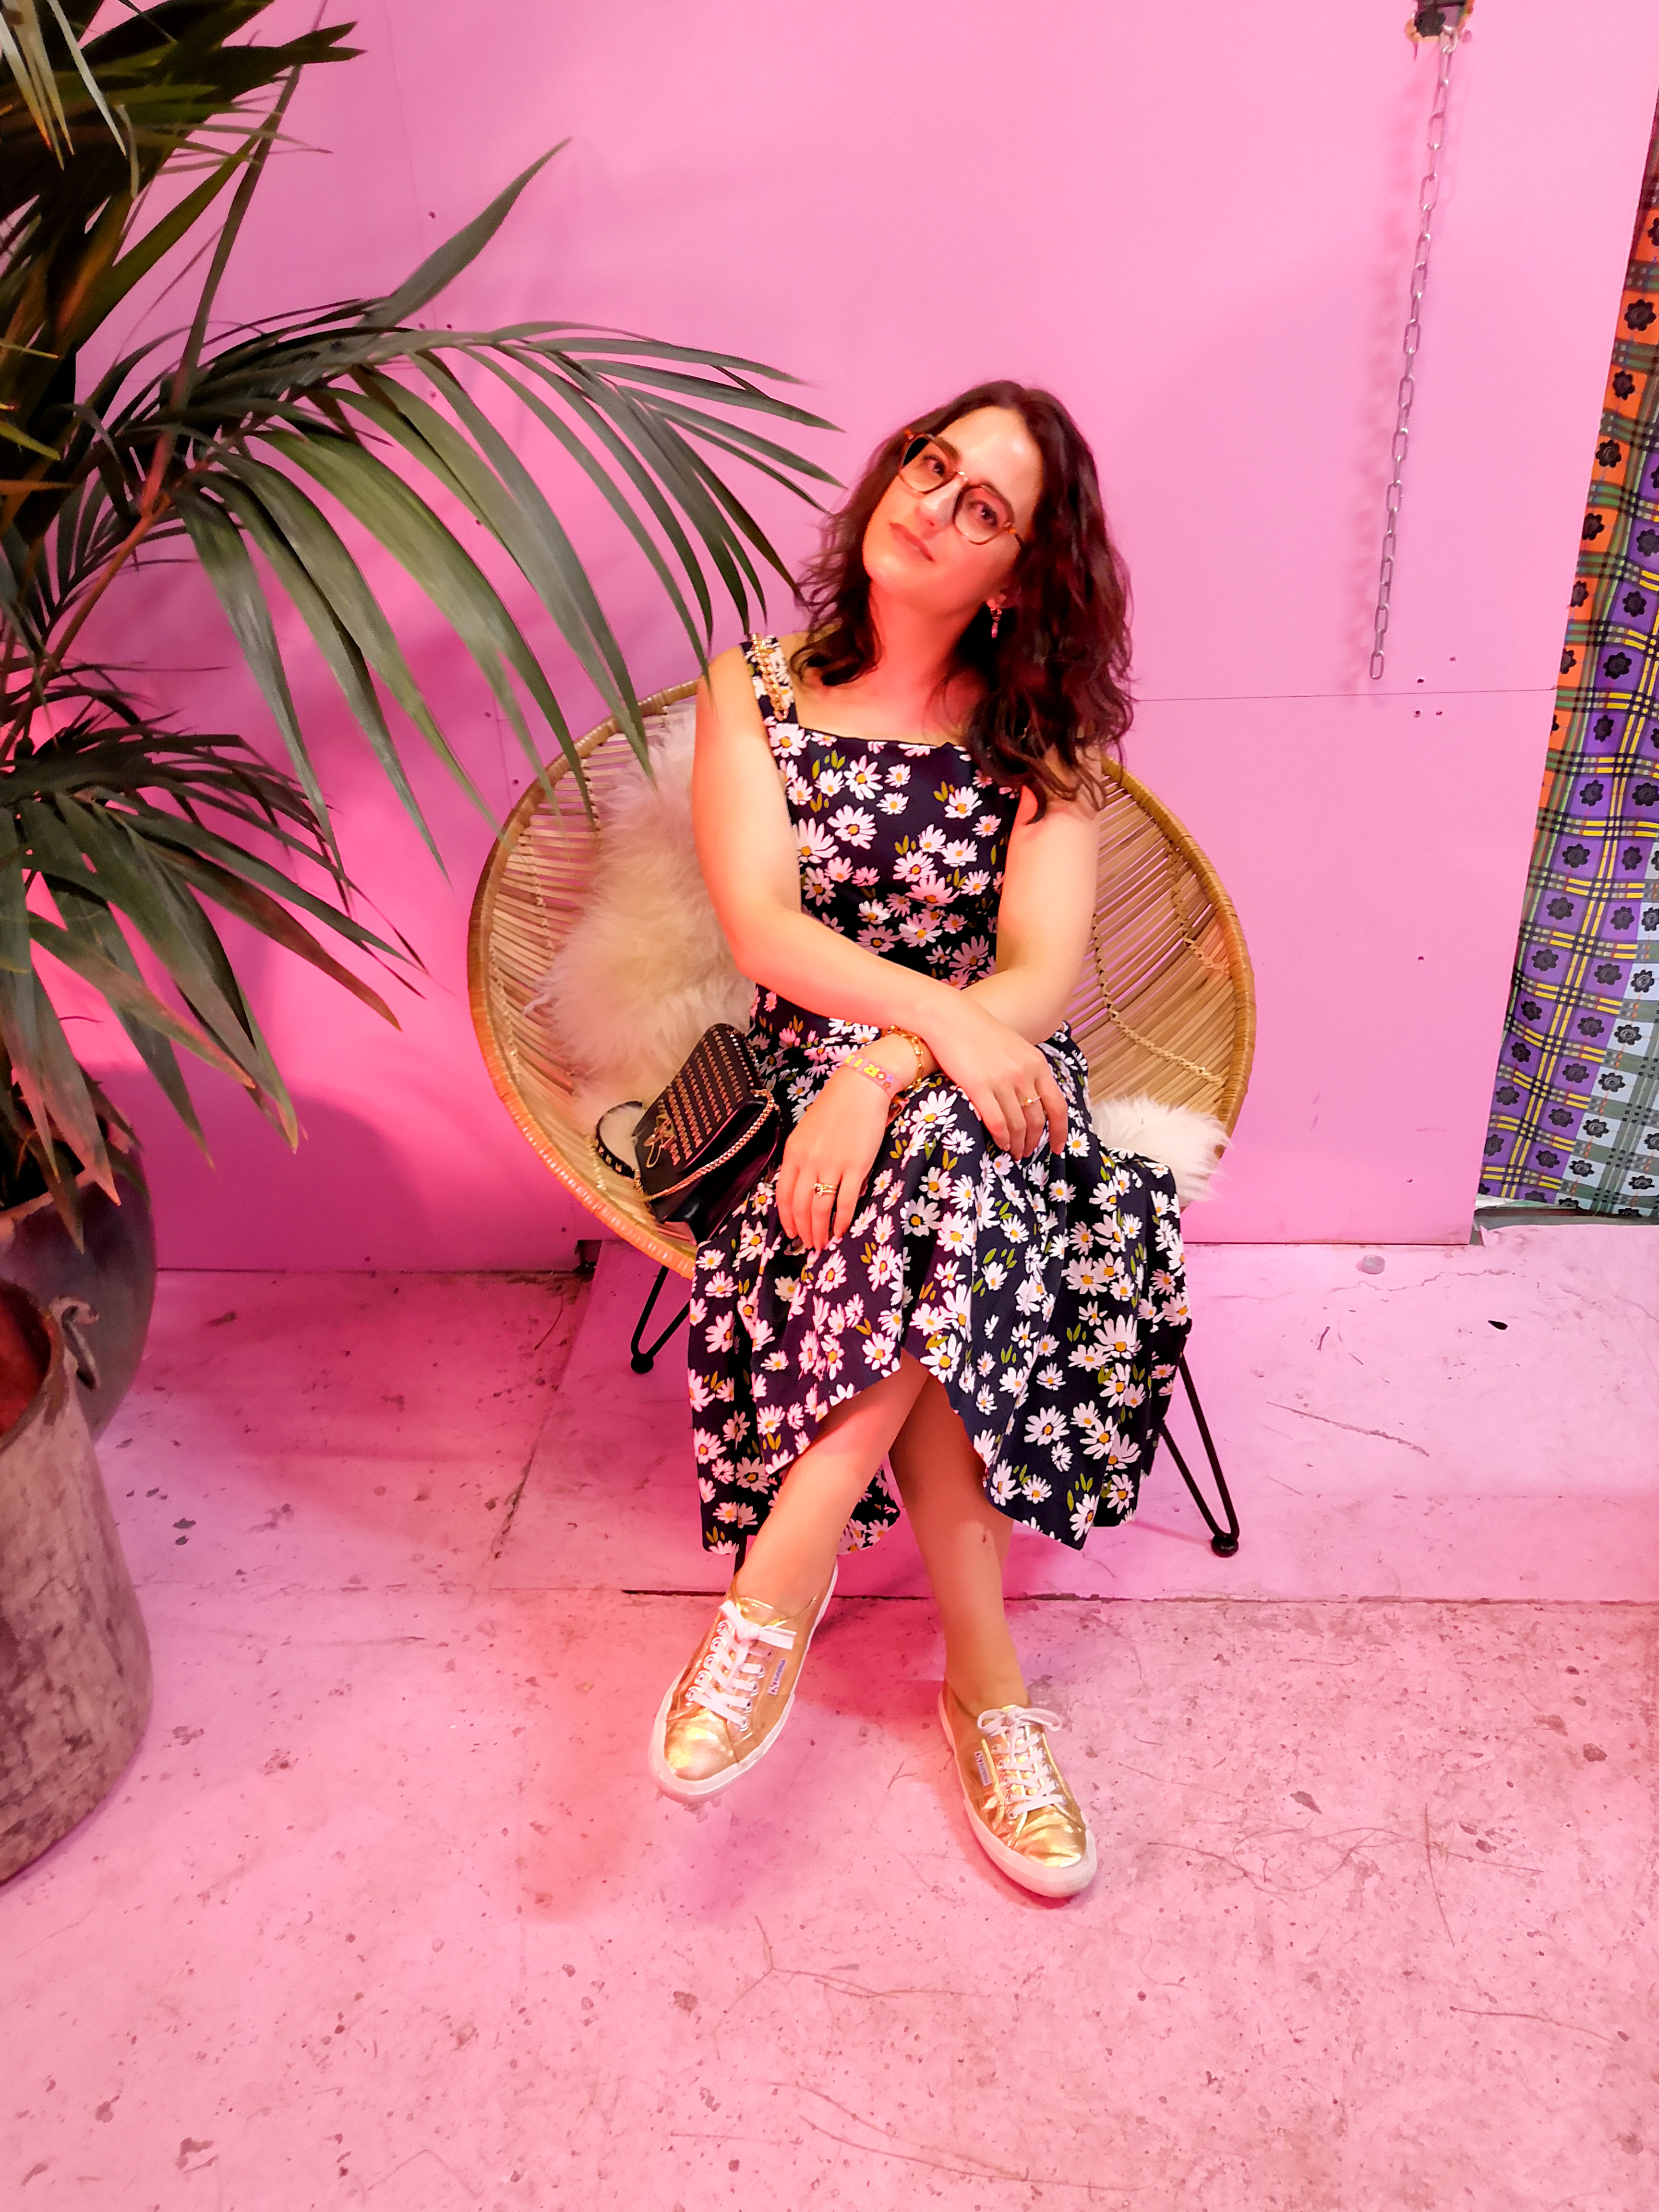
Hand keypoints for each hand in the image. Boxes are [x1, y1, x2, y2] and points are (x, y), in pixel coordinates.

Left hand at [775, 1066, 890, 1249]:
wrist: (860, 1088)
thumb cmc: (834, 1109)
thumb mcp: (805, 1133)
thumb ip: (801, 1160)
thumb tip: (802, 1189)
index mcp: (793, 1153)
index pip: (783, 1195)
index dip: (786, 1218)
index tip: (791, 1233)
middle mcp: (808, 1161)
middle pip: (800, 1206)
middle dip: (803, 1230)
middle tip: (809, 1244)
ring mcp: (832, 1165)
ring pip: (820, 1208)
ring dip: (820, 1230)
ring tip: (823, 1243)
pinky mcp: (856, 1166)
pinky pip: (846, 1201)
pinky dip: (842, 1220)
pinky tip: (842, 1230)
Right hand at [918, 994, 1066, 1159]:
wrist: (950, 1018)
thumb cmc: (979, 1031)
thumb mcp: (1015, 1047)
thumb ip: (1028, 1070)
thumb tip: (1032, 1098)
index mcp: (1037, 1064)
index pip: (1057, 1106)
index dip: (1060, 1131)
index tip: (1056, 1147)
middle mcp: (1025, 1074)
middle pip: (1037, 1119)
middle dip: (1033, 1141)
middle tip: (1027, 1153)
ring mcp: (1003, 1081)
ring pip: (1018, 1125)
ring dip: (1018, 1144)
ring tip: (1014, 1153)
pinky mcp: (980, 1087)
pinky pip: (997, 1122)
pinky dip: (1002, 1138)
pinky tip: (1002, 1144)